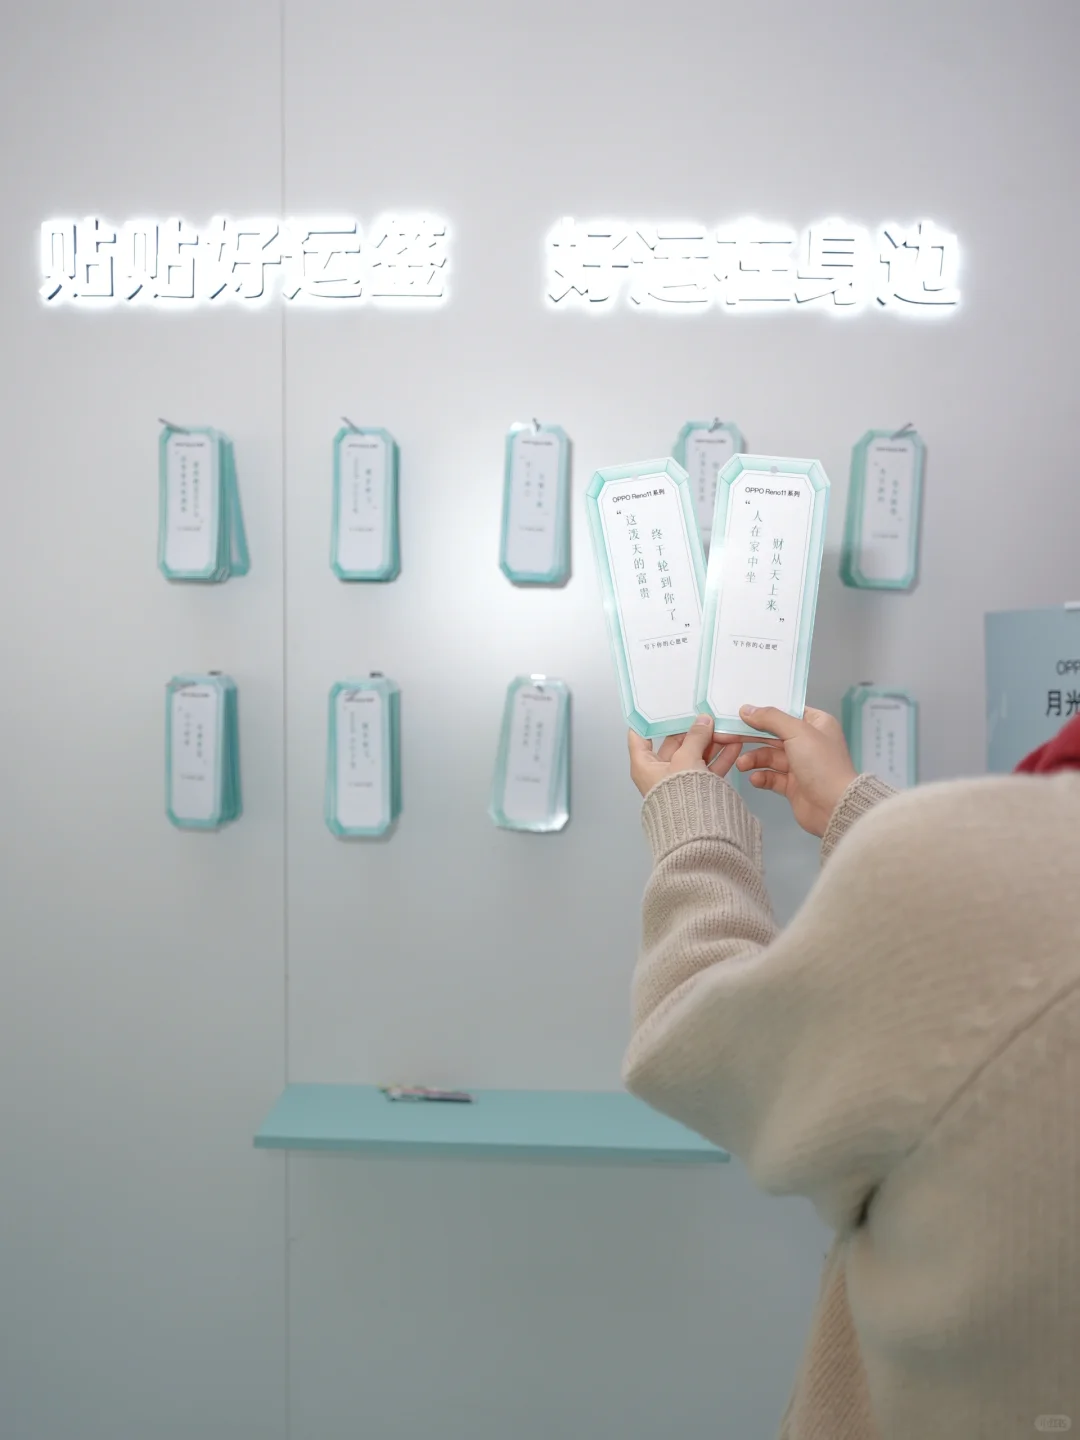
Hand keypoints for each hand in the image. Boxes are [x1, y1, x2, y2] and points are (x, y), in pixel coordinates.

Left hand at [628, 715, 742, 798]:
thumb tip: (703, 721)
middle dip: (692, 730)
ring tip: (724, 727)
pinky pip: (709, 769)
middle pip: (674, 744)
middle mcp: (660, 773)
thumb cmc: (680, 797)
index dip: (649, 720)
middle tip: (704, 714)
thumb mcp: (686, 758)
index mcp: (644, 765)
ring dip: (710, 742)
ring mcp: (680, 781)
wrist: (698, 832)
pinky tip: (733, 745)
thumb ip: (695, 737)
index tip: (660, 705)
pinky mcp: (698, 790)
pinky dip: (720, 757)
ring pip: (695, 755)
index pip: (640, 736)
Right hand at [734, 705, 856, 837]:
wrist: (835, 807)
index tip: (740, 712)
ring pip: (770, 757)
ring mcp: (801, 765)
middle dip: (751, 738)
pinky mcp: (793, 785)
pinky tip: (755, 779)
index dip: (763, 712)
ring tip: (741, 764)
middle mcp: (809, 742)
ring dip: (754, 759)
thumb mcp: (797, 732)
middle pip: (773, 735)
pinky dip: (762, 777)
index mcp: (816, 724)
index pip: (786, 712)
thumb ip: (770, 718)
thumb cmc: (822, 765)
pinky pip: (772, 777)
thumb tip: (746, 709)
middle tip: (727, 737)